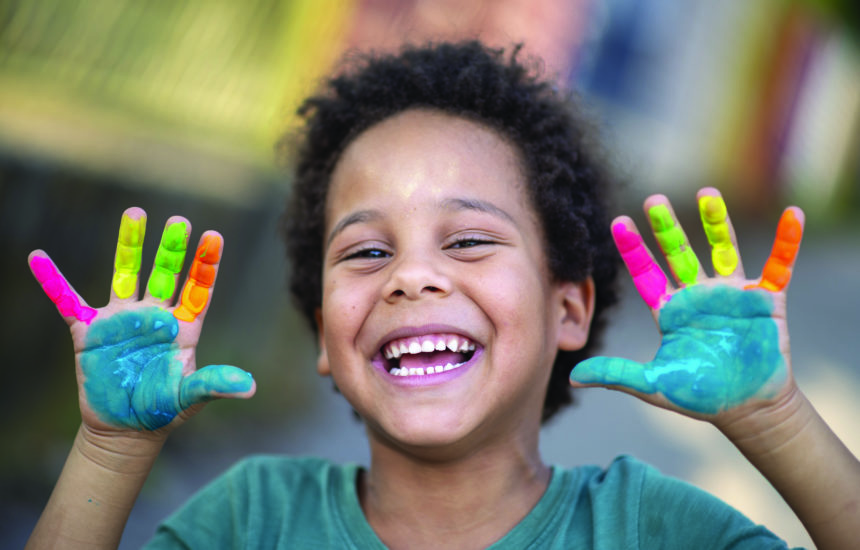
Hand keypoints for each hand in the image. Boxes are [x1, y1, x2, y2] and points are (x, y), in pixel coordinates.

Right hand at [29, 207, 255, 434]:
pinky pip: (67, 302)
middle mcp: (154, 316)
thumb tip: (250, 388)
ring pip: (125, 275)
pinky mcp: (90, 332)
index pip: (198, 288)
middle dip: (171, 248)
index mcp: (183, 327)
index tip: (214, 236)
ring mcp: (122, 320)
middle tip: (179, 220)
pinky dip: (52, 281)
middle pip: (164, 273)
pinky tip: (39, 257)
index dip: (205, 264)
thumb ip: (216, 384)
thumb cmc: (164, 410)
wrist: (126, 429)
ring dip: (129, 246)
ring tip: (134, 213)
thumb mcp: (191, 396)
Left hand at [570, 188, 802, 421]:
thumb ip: (615, 374)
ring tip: (706, 193)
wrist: (748, 410)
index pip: (646, 274)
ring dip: (716, 222)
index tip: (617, 222)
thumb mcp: (652, 385)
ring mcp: (732, 295)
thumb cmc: (699, 395)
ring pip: (723, 250)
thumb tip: (571, 377)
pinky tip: (792, 215)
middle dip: (667, 228)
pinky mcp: (766, 301)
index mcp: (670, 311)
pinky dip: (786, 242)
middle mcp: (698, 295)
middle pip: (680, 253)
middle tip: (653, 199)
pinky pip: (779, 266)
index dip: (633, 249)